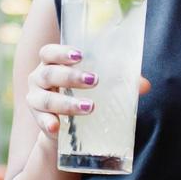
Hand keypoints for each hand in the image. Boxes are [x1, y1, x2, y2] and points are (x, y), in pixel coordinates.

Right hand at [26, 43, 150, 141]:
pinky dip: (48, 124)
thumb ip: (119, 82)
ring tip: (89, 107)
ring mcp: (35, 99)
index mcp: (51, 63)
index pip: (49, 52)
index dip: (61, 52)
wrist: (66, 126)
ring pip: (46, 99)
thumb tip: (145, 86)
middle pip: (49, 73)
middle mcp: (39, 78)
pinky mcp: (38, 119)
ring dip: (67, 103)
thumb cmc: (82, 94)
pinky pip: (41, 121)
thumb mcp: (98, 85)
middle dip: (71, 77)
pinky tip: (57, 127)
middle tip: (94, 81)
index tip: (80, 55)